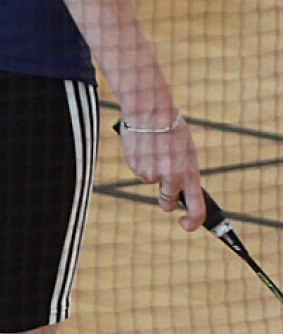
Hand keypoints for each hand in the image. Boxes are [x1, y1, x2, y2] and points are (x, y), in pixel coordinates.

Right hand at [117, 112, 205, 228]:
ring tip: (154, 148)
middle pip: (167, 203)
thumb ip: (183, 171)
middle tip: (165, 189)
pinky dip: (140, 161)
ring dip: (152, 171)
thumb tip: (177, 189)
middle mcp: (172, 178)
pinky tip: (143, 145)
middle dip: (166, 200)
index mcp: (190, 173)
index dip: (192, 222)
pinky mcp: (136, 168)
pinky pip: (139, 171)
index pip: (197, 209)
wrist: (150, 109)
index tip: (186, 224)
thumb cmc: (171, 127)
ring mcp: (152, 174)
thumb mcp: (186, 150)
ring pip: (151, 181)